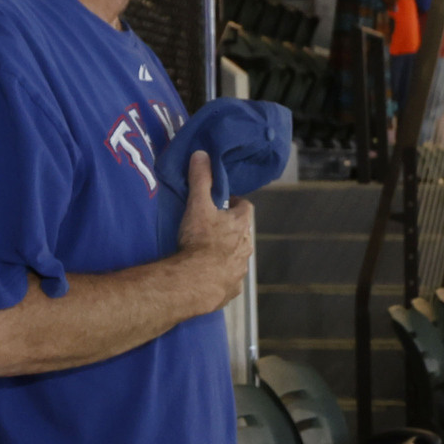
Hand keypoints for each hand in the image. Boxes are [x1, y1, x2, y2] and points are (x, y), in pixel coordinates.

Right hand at [172, 152, 253, 310]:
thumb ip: (200, 180)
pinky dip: (221, 276)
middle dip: (230, 229)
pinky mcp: (232, 289)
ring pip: (237, 257)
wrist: (196, 282)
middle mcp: (246, 247)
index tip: (224, 202)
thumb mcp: (198, 205)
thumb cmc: (200, 241)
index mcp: (241, 225)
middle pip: (242, 233)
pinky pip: (229, 279)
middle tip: (211, 226)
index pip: (246, 208)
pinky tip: (208, 275)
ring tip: (207, 252)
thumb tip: (202, 154)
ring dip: (227, 253)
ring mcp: (240, 270)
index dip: (236, 203)